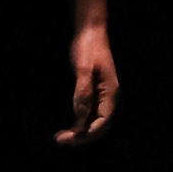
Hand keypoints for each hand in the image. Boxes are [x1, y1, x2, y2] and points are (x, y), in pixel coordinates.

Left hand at [58, 17, 117, 144]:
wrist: (90, 30)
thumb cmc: (88, 46)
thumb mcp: (83, 68)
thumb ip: (82, 91)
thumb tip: (80, 115)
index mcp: (110, 91)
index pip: (103, 120)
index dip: (88, 132)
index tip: (72, 138)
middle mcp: (108, 96)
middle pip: (99, 124)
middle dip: (83, 135)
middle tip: (62, 140)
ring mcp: (102, 94)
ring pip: (94, 120)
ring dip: (80, 130)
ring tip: (62, 137)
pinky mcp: (95, 91)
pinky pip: (90, 112)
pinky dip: (80, 121)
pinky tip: (70, 126)